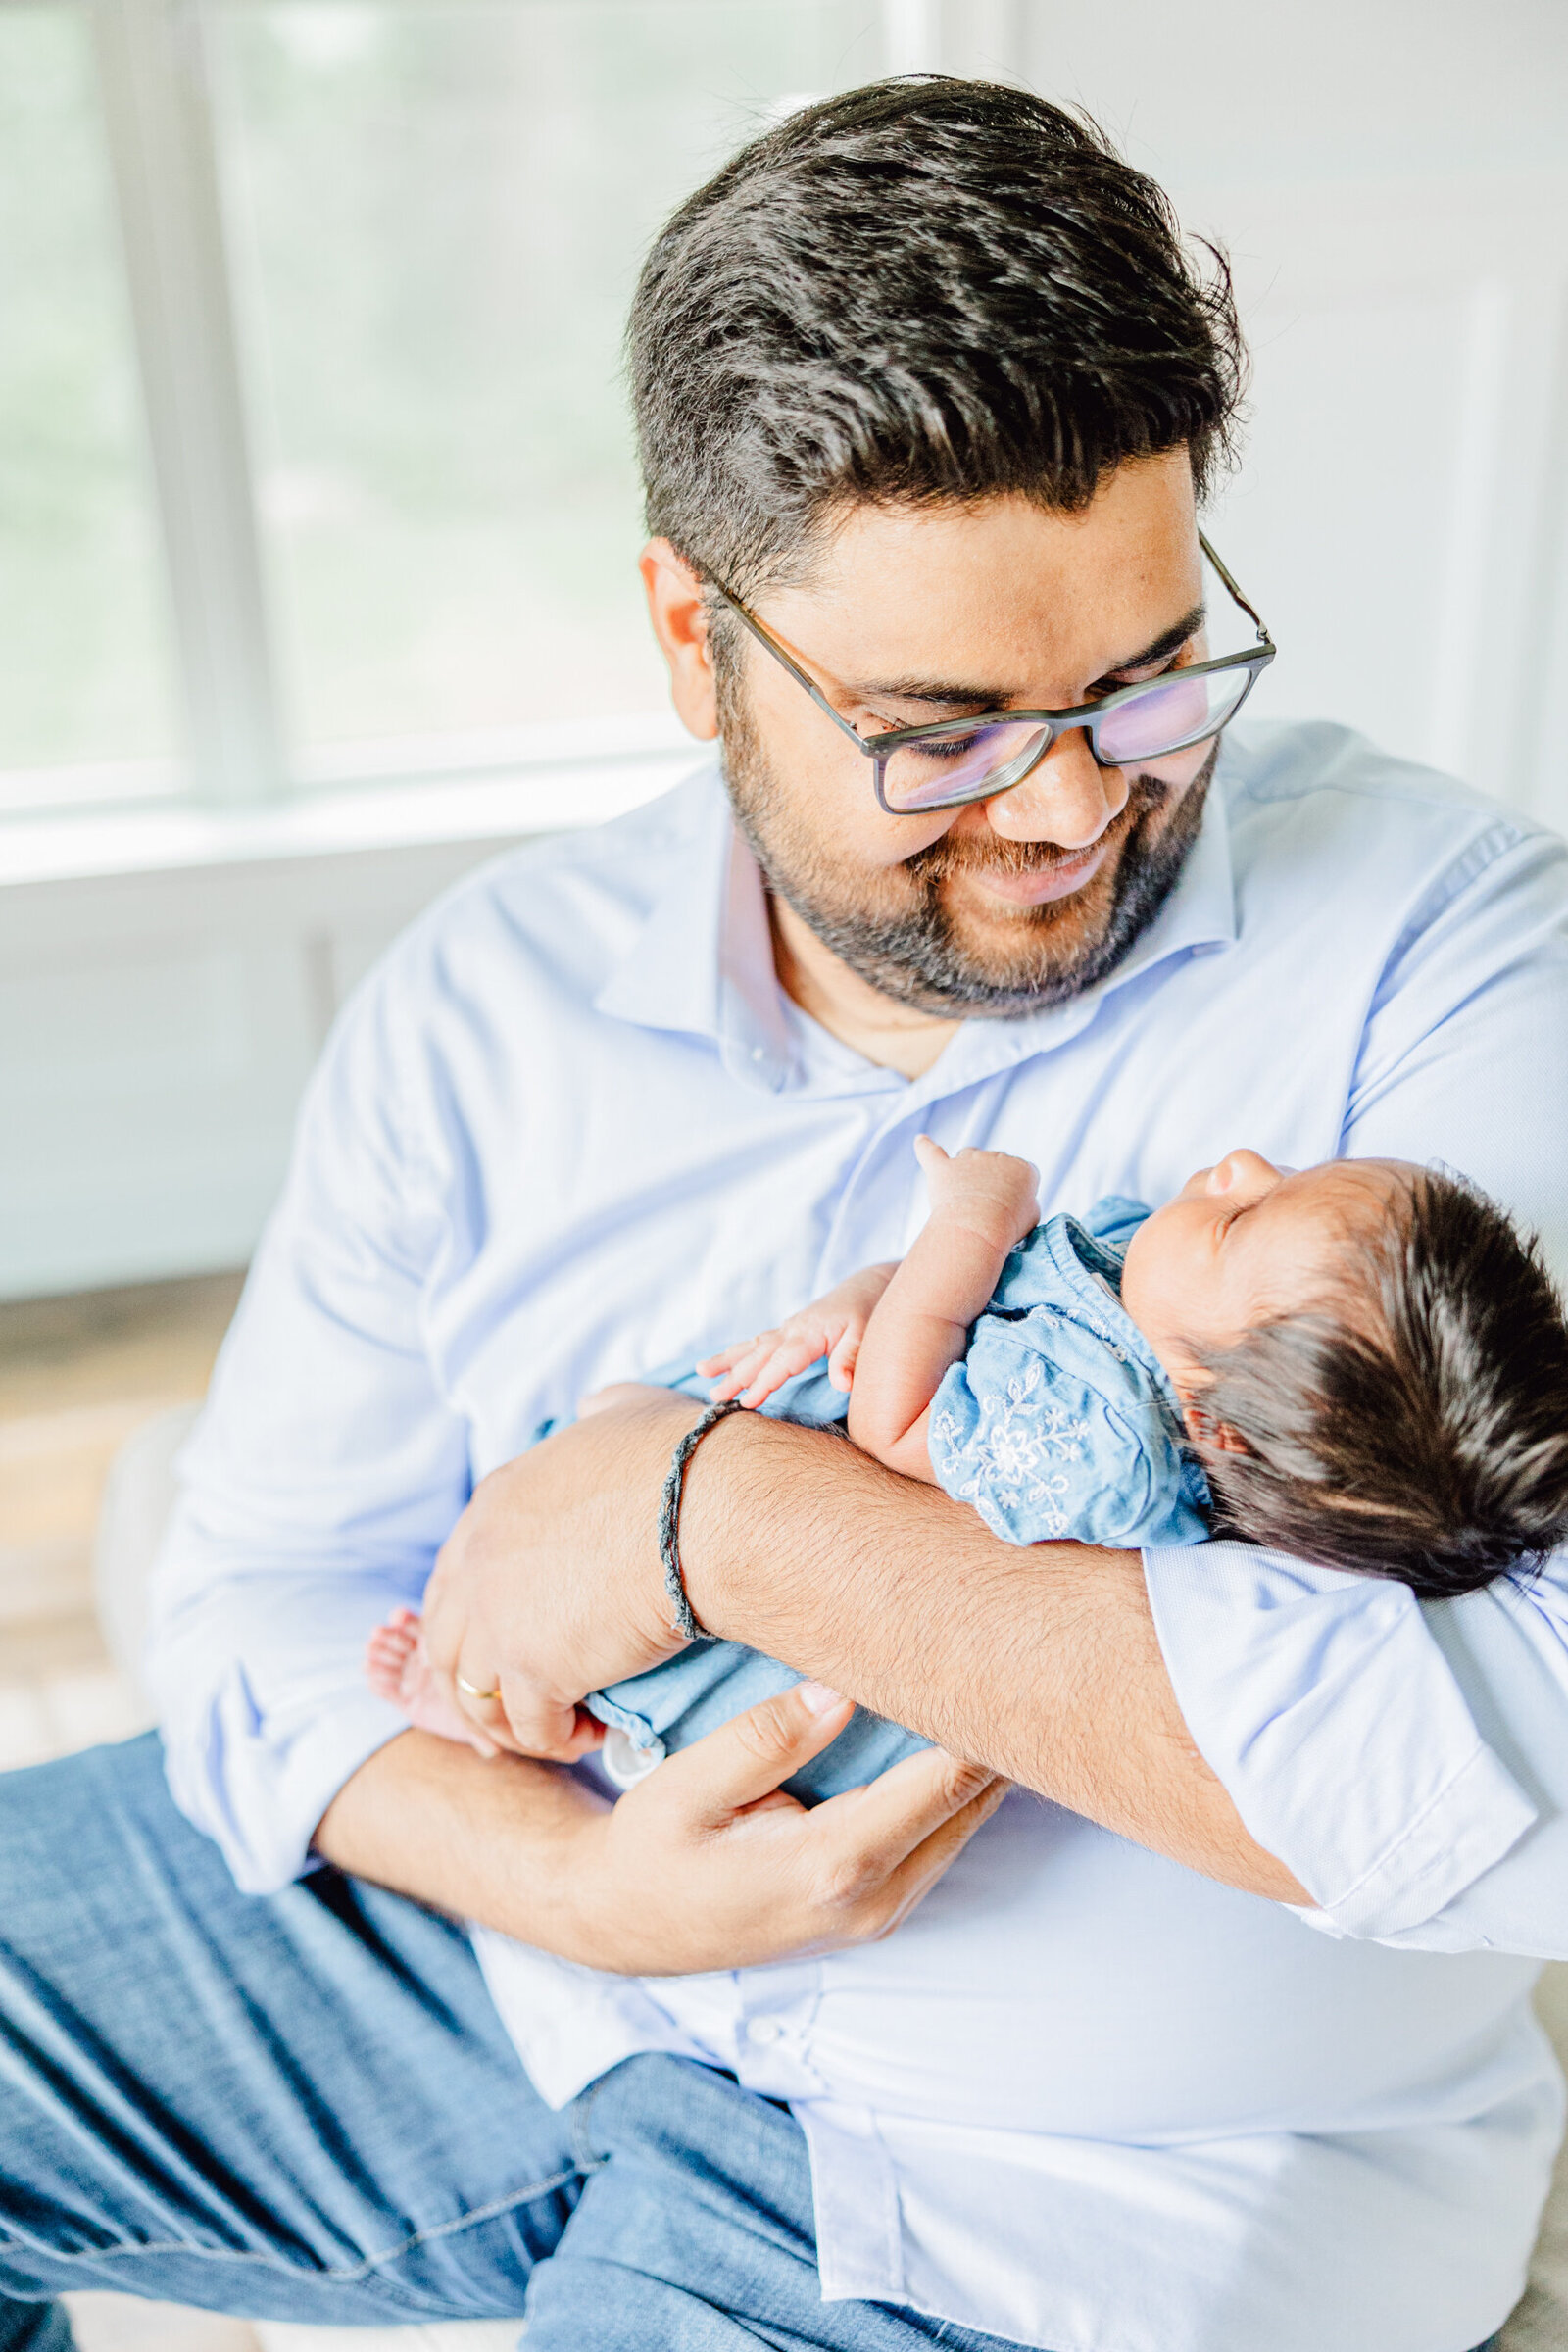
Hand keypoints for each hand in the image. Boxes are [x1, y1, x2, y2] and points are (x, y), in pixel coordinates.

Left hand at [420, 1386, 711, 1759]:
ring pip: (472, 1694)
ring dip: (510, 1719)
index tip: (513, 1641)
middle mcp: (479, 1559)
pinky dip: (554, 1738)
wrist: (711, 1510)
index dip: (477, 1617)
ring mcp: (498, 1617)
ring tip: (559, 1725)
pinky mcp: (533, 1669)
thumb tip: (593, 1406)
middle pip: (446, 1641)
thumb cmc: (688, 1459)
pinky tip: (590, 1733)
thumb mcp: (628, 1410)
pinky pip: (528, 1727)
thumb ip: (600, 1412)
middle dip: (477, 1678)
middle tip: (523, 1700)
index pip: (454, 1575)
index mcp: (496, 1502)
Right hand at [566, 1678, 1006, 1973]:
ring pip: (967, 1824)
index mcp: (832, 1866)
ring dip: (984, 1757)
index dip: (978, 1715)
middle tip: (1015, 1644)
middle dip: (996, 1728)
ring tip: (995, 1671)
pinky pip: (942, 1839)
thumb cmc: (652, 1847)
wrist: (626, 1922)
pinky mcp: (877, 1908)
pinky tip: (957, 1727)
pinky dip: (958, 1786)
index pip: (942, 1783)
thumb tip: (841, 1688)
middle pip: (975, 1805)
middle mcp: (873, 1900)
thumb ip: (765, 1738)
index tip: (1000, 1648)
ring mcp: (881, 1913)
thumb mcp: (686, 1787)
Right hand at [698, 1262, 898, 1404]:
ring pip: (753, 1346)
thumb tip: (842, 1385)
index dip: (764, 1382)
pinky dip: (739, 1352)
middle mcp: (793, 1329)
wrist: (869, 1285)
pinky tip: (723, 1362)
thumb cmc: (869, 1312)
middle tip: (714, 1396)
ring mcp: (789, 1328)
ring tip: (702, 1372)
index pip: (782, 1362)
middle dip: (736, 1376)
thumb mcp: (867, 1335)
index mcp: (810, 1333)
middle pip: (759, 1355)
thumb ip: (851, 1358)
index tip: (747, 1402)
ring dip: (728, 1360)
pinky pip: (758, 1342)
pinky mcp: (789, 1329)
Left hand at [914, 1134, 1039, 1252]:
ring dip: (966, 1173)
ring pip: (967, 1157)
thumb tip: (1013, 1199)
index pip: (1020, 1176)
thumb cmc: (1008, 1226)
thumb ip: (1024, 1202)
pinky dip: (925, 1147)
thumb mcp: (1031, 1216)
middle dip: (991, 1185)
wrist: (980, 1226)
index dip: (1014, 1196)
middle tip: (987, 1213)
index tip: (1010, 1213)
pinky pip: (930, 1151)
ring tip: (965, 1201)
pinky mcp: (943, 1168)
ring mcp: (969, 1160)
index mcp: (1022, 1168)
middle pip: (993, 1164)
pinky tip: (921, 1140)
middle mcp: (997, 1157)